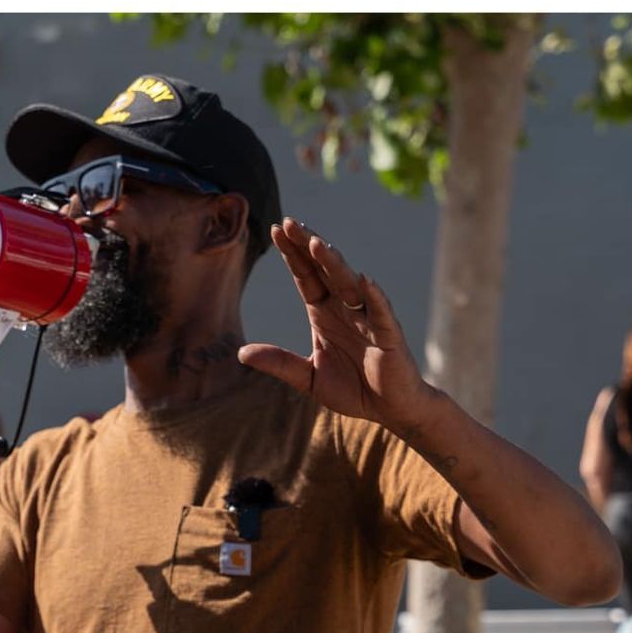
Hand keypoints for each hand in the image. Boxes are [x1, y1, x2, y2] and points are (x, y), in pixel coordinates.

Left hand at [238, 217, 434, 427]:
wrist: (390, 409)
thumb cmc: (353, 389)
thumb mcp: (307, 378)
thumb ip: (279, 363)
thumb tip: (242, 354)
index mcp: (323, 313)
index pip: (305, 276)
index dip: (291, 255)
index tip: (276, 229)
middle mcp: (345, 308)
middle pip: (324, 271)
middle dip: (307, 247)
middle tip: (290, 223)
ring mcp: (368, 318)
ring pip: (349, 284)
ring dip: (334, 264)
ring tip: (317, 244)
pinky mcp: (389, 335)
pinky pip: (381, 312)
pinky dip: (374, 297)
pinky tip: (364, 280)